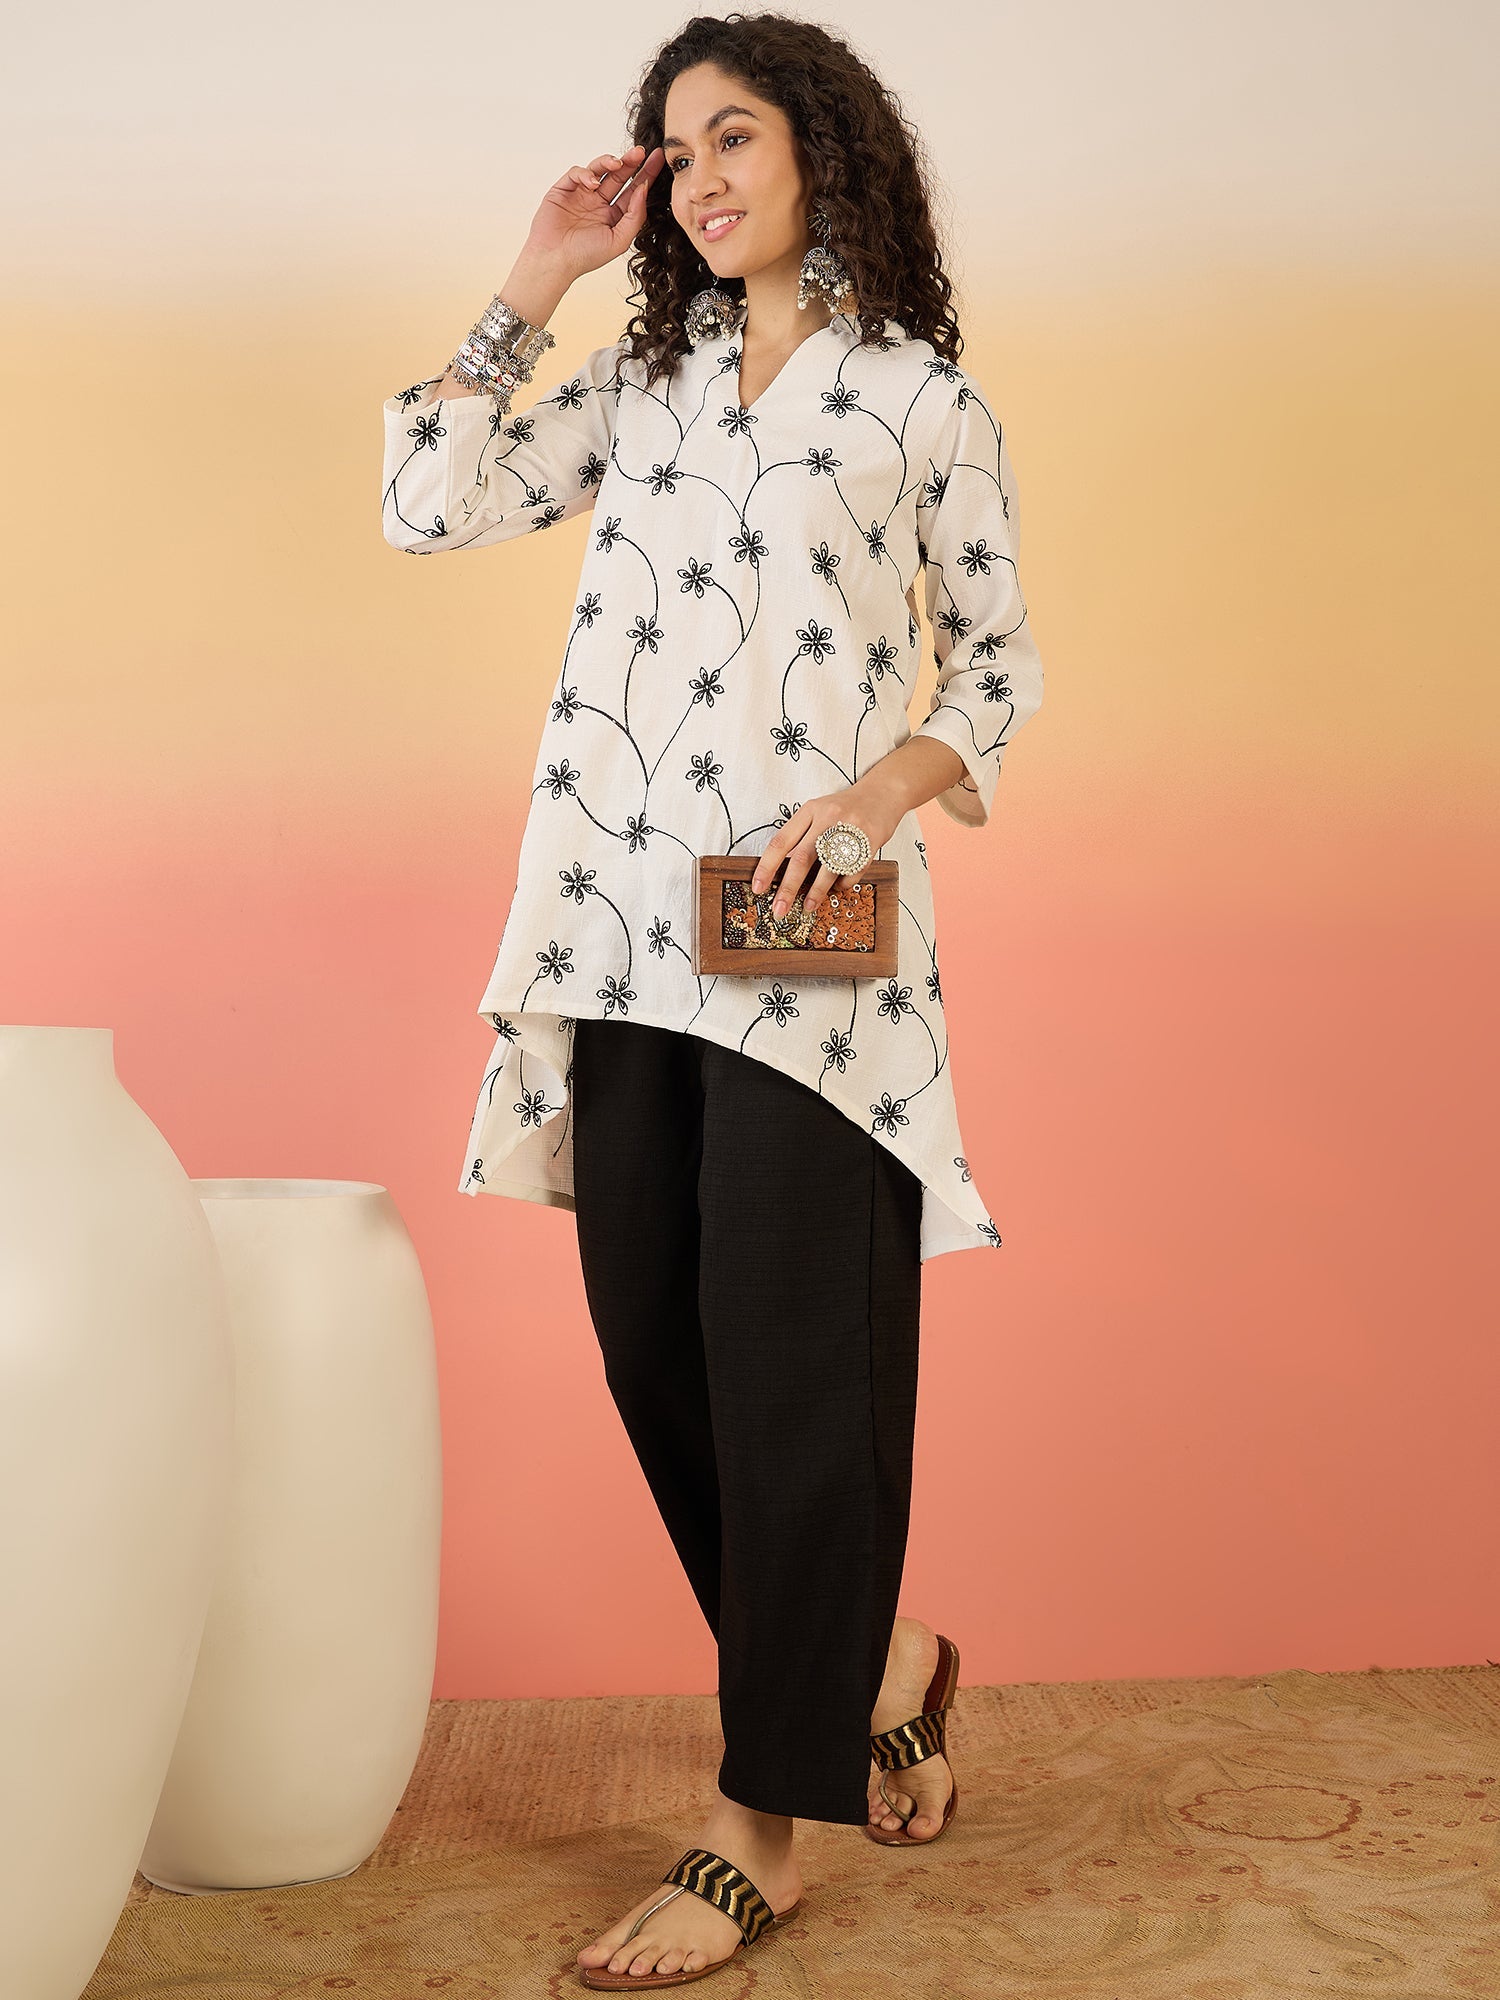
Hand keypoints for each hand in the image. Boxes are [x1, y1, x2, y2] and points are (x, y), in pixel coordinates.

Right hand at [524, 143, 664, 281]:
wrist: (554, 261)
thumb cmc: (585, 256)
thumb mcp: (619, 240)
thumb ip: (635, 216)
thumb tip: (644, 188)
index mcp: (613, 216)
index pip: (633, 191)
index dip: (646, 174)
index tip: (659, 159)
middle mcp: (599, 203)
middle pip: (619, 176)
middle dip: (630, 162)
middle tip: (641, 151)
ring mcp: (581, 194)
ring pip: (599, 169)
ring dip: (609, 162)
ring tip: (619, 163)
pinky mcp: (564, 189)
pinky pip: (577, 173)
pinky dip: (586, 174)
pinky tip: (593, 183)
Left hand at [750, 779, 905, 920]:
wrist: (883, 794)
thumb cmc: (845, 808)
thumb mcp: (818, 812)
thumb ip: (802, 836)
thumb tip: (781, 871)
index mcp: (810, 810)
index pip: (782, 841)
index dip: (767, 866)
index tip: (758, 887)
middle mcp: (828, 818)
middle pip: (802, 859)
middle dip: (787, 888)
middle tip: (778, 909)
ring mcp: (850, 830)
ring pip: (828, 868)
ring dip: (815, 892)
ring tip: (806, 907)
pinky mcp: (870, 841)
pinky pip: (852, 871)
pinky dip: (842, 884)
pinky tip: (837, 887)